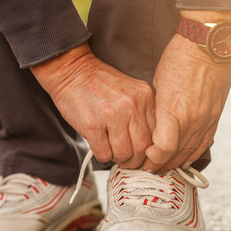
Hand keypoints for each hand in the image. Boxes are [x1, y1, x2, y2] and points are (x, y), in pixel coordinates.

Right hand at [31, 43, 154, 167]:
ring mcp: (111, 115)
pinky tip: (99, 145)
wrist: (72, 71)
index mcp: (145, 97)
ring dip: (117, 158)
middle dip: (134, 160)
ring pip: (124, 154)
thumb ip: (143, 113)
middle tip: (127, 158)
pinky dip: (102, 155)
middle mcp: (131, 106)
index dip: (149, 150)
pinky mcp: (92, 125)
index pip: (157, 135)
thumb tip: (149, 145)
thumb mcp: (131, 91)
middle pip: (142, 148)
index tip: (142, 154)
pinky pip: (104, 154)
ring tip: (111, 150)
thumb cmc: (100, 84)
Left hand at [141, 9, 230, 171]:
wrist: (208, 45)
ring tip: (162, 166)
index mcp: (173, 110)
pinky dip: (192, 154)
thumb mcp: (157, 83)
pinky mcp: (215, 116)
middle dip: (159, 164)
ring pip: (190, 152)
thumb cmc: (178, 58)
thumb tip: (151, 125)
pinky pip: (204, 143)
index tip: (142, 157)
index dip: (151, 158)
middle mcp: (192, 119)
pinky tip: (183, 160)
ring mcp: (206, 119)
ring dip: (175, 162)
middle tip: (147, 167)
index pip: (163, 149)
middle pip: (175, 155)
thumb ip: (157, 108)